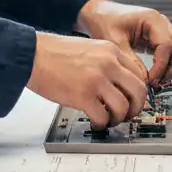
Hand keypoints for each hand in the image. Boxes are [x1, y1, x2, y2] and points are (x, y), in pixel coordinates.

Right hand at [27, 32, 149, 128]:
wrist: (32, 54)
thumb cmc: (54, 53)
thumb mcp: (89, 48)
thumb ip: (106, 62)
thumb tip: (118, 84)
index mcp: (111, 51)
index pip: (139, 74)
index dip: (138, 91)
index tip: (133, 100)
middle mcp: (108, 64)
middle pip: (138, 91)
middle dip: (136, 107)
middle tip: (128, 114)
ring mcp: (97, 80)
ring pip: (123, 106)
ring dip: (119, 118)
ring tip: (109, 119)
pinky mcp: (83, 95)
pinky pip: (103, 116)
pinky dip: (102, 123)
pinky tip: (95, 121)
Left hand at [74, 0, 171, 86]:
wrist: (98, 13)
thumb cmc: (104, 21)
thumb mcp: (114, 42)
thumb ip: (131, 60)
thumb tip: (144, 79)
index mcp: (152, 19)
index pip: (167, 45)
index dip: (161, 65)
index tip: (150, 79)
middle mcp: (161, 22)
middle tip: (159, 81)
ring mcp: (162, 29)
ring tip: (158, 80)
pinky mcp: (158, 37)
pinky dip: (168, 64)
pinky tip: (155, 75)